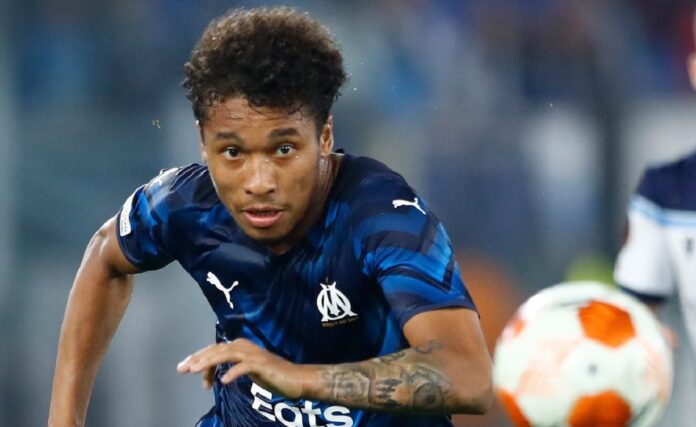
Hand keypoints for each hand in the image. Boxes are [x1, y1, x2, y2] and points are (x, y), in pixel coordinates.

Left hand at [176, 338, 307, 398]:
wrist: (296, 378)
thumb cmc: (272, 375)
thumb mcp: (248, 370)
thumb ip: (233, 368)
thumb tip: (217, 374)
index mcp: (240, 346)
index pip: (214, 349)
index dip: (198, 357)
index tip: (184, 368)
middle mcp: (245, 346)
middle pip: (217, 350)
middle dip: (198, 359)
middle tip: (182, 369)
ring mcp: (254, 355)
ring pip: (227, 354)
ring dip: (210, 362)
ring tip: (195, 371)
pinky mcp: (262, 365)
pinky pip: (244, 367)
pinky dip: (233, 372)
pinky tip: (223, 382)